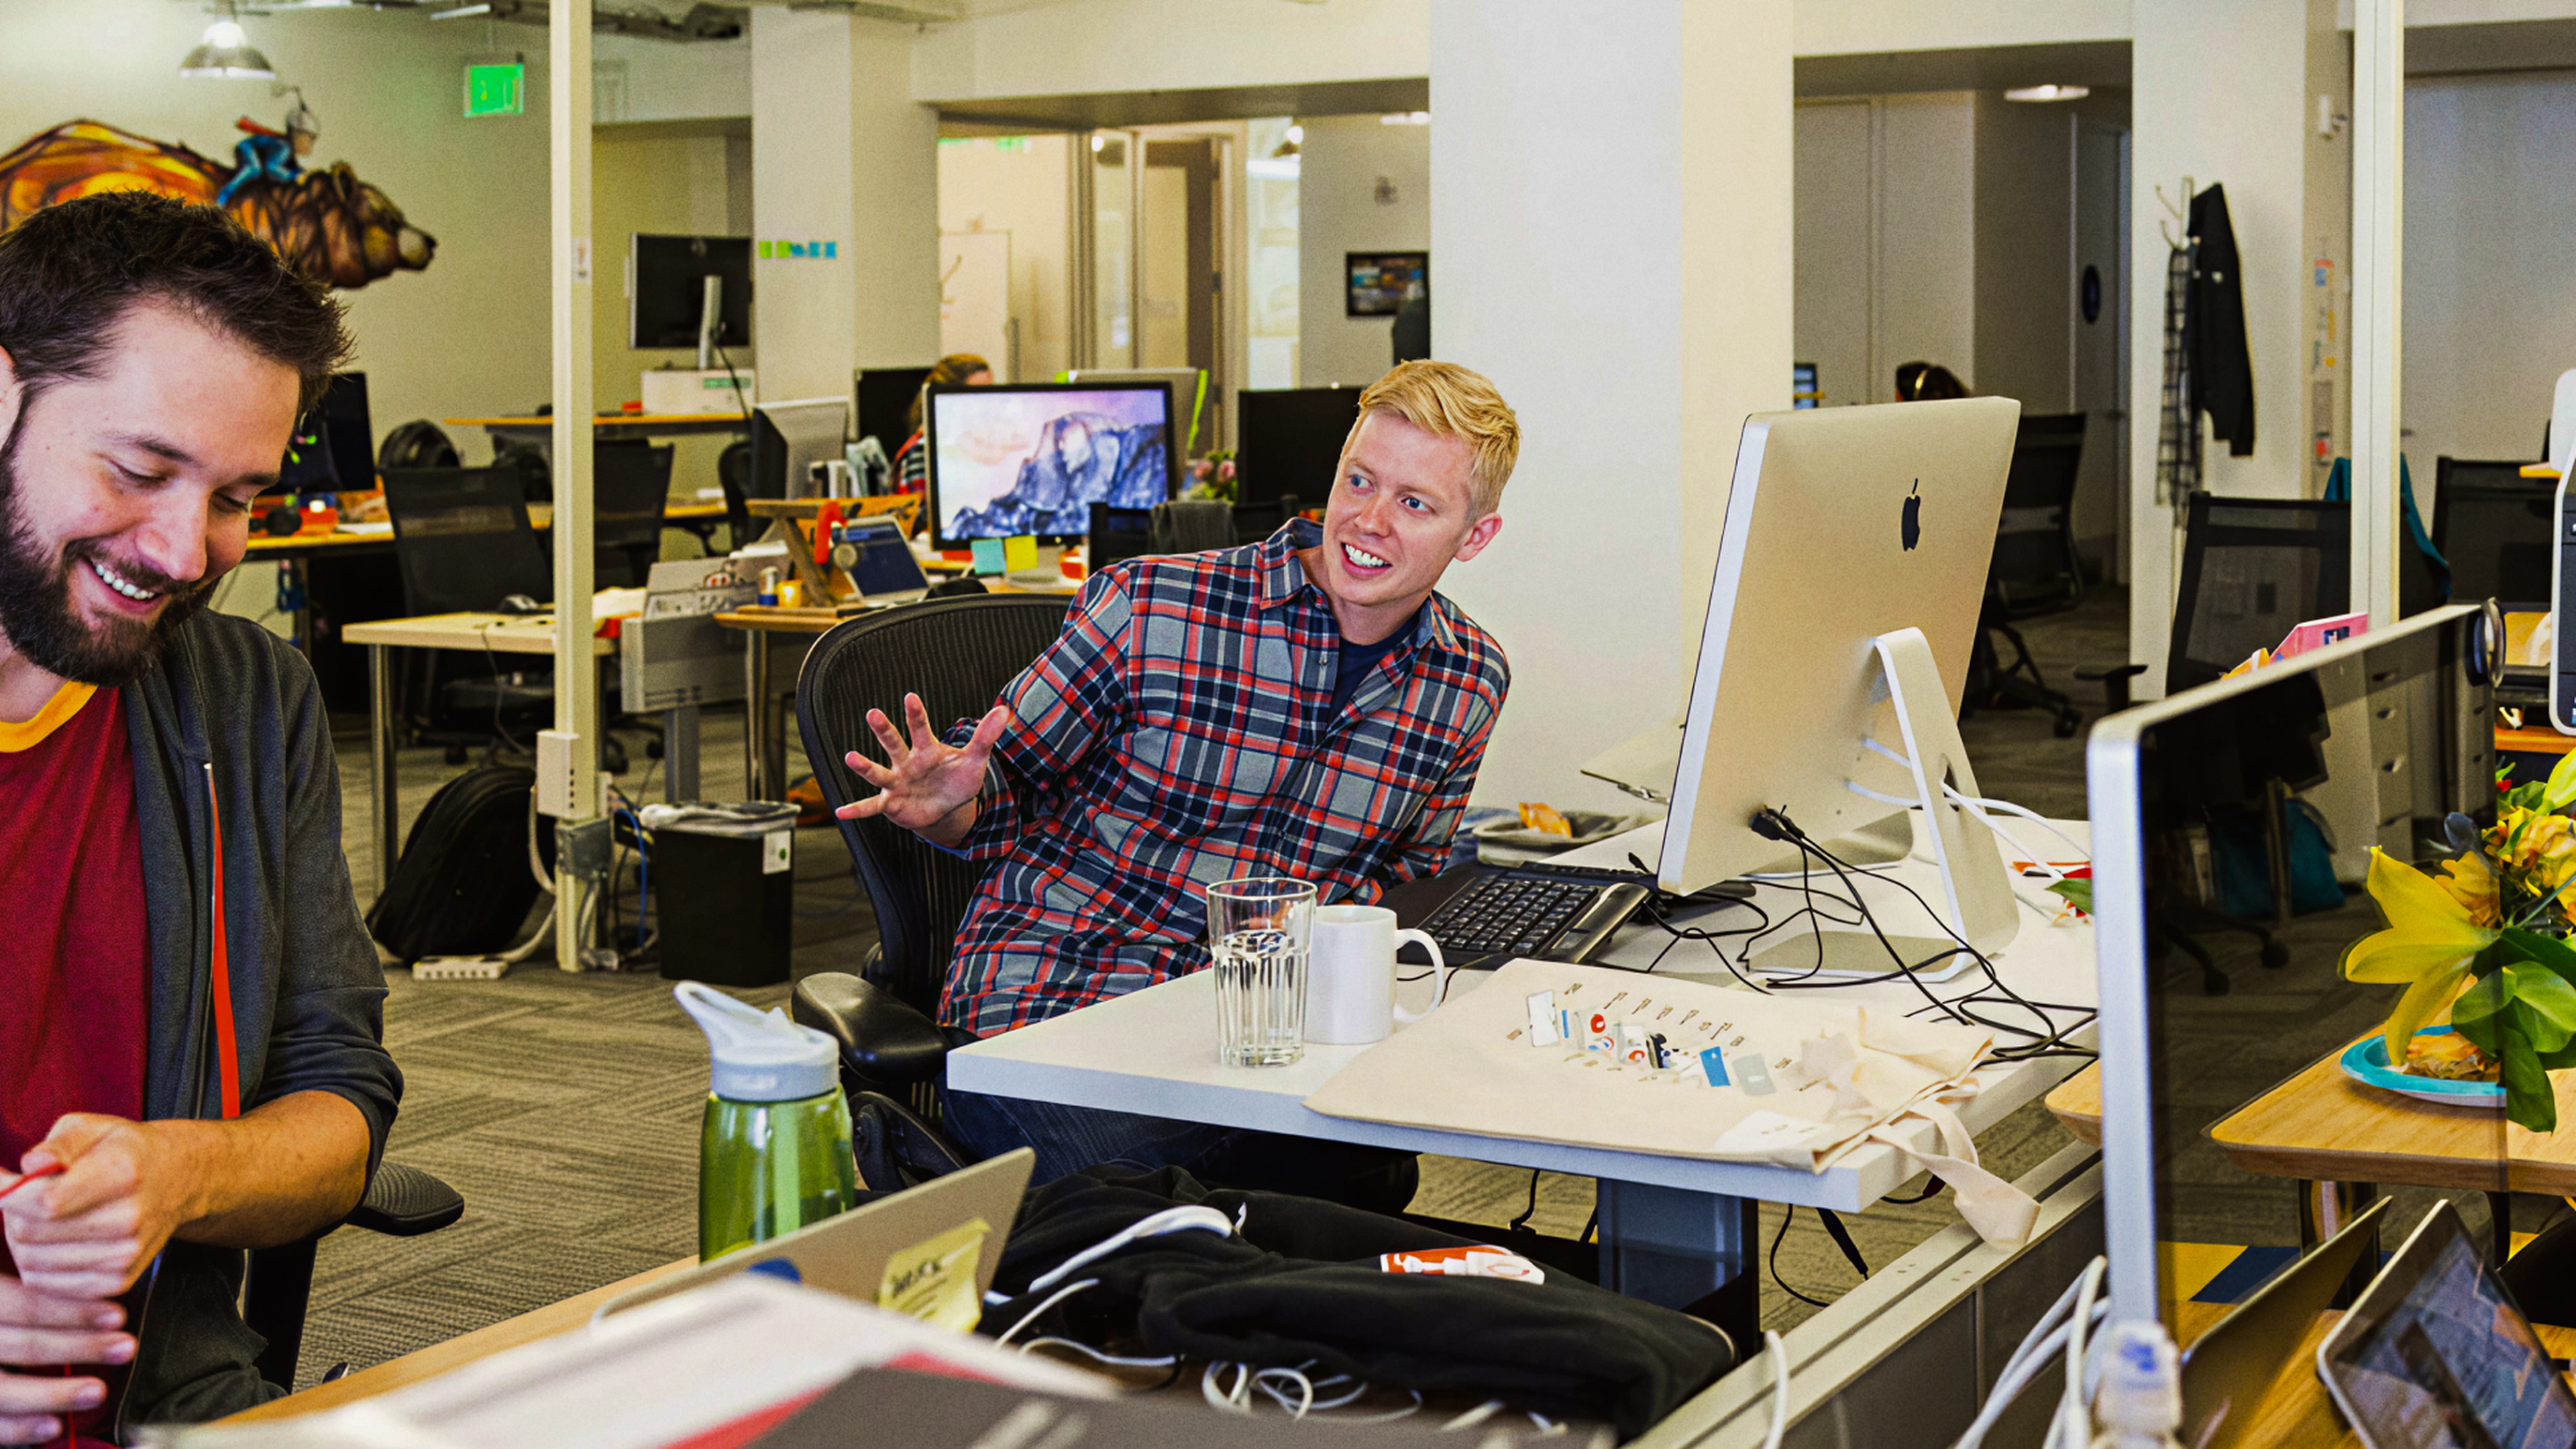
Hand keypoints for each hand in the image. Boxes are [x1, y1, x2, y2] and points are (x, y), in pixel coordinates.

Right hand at [0, 1275, 130, 1445]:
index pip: (21, 1305)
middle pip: (21, 1346)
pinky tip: (54, 1426)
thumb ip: (40, 1289)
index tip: (118, 1316)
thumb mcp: (7, 1292)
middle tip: (126, 1347)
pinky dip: (19, 1429)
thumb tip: (101, 1282)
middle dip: (79, 1347)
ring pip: (3, 1389)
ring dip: (54, 1393)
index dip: (70, 1311)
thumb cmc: (4, 1318)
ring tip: (98, 1392)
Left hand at [3, 1118, 197, 1302]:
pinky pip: (47, 1285)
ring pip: (32, 1262)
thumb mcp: (94, 1127)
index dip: (6, 1192)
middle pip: (32, 1233)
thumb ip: (59, 1143)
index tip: (0, 1181)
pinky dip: (35, 1265)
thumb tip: (30, 1165)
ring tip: (37, 1218)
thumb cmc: (126, 1151)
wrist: (178, 1181)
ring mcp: (125, 1254)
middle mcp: (129, 1218)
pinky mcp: (118, 1280)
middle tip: (23, 1196)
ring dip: (21, 1241)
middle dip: (12, 1214)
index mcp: (123, 1173)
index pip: (45, 1200)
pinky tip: (48, 1241)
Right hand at [837, 695, 1009, 847]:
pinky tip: (841, 812)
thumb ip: (985, 737)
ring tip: (850, 757)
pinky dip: (857, 810)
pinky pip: (871, 806)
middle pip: (894, 743)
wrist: (945, 808)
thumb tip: (1004, 710)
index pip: (920, 728)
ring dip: (864, 766)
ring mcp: (896, 782)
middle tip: (873, 713)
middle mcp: (906, 762)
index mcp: (926, 749)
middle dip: (884, 730)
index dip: (916, 714)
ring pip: (878, 772)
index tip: (910, 697)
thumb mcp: (974, 760)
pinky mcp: (890, 803)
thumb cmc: (956, 779)